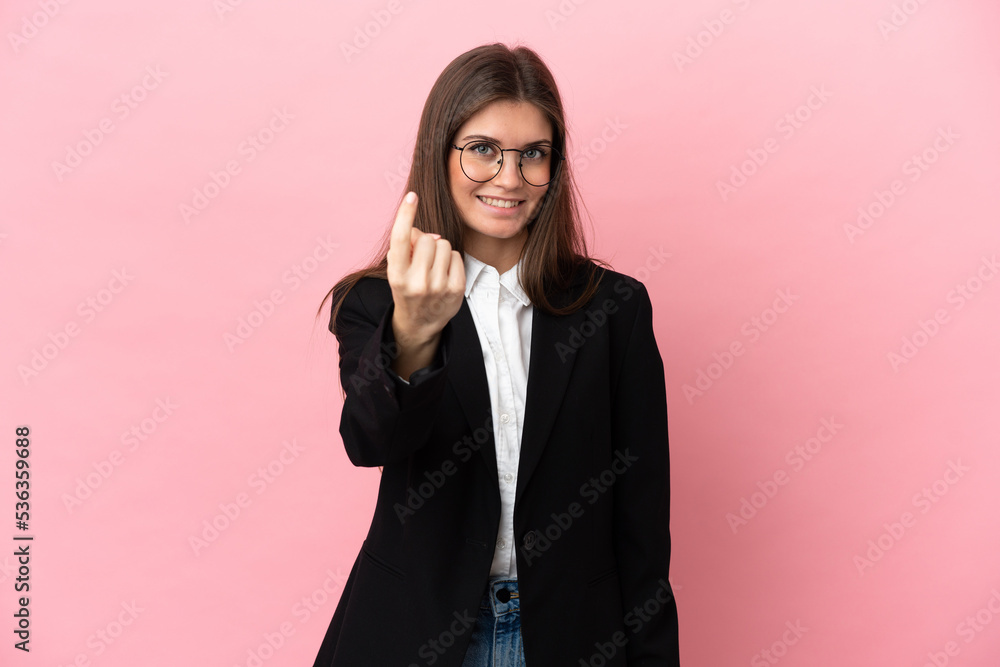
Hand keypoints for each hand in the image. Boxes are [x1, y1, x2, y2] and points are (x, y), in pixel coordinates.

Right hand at [386, 192, 464, 375]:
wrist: (419, 324)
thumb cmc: (407, 288)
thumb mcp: (397, 269)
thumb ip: (407, 247)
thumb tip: (431, 235)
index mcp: (396, 275)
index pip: (401, 239)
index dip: (405, 214)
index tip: (412, 196)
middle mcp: (416, 282)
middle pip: (427, 239)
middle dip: (426, 242)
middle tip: (422, 257)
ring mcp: (438, 288)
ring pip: (444, 245)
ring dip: (439, 250)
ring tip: (433, 266)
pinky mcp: (455, 290)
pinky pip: (456, 256)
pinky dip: (451, 260)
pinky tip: (444, 273)